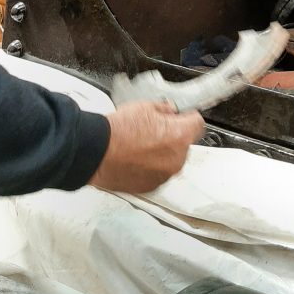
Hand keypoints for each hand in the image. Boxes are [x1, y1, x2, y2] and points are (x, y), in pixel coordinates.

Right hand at [90, 101, 204, 193]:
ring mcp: (164, 175)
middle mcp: (176, 159)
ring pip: (171, 160)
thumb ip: (165, 109)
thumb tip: (171, 111)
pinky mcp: (151, 186)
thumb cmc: (118, 131)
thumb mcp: (145, 107)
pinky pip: (159, 173)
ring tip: (141, 145)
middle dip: (173, 136)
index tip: (182, 117)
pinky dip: (151, 167)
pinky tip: (136, 158)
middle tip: (154, 130)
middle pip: (184, 143)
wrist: (96, 152)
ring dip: (162, 153)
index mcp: (180, 136)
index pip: (198, 124)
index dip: (188, 118)